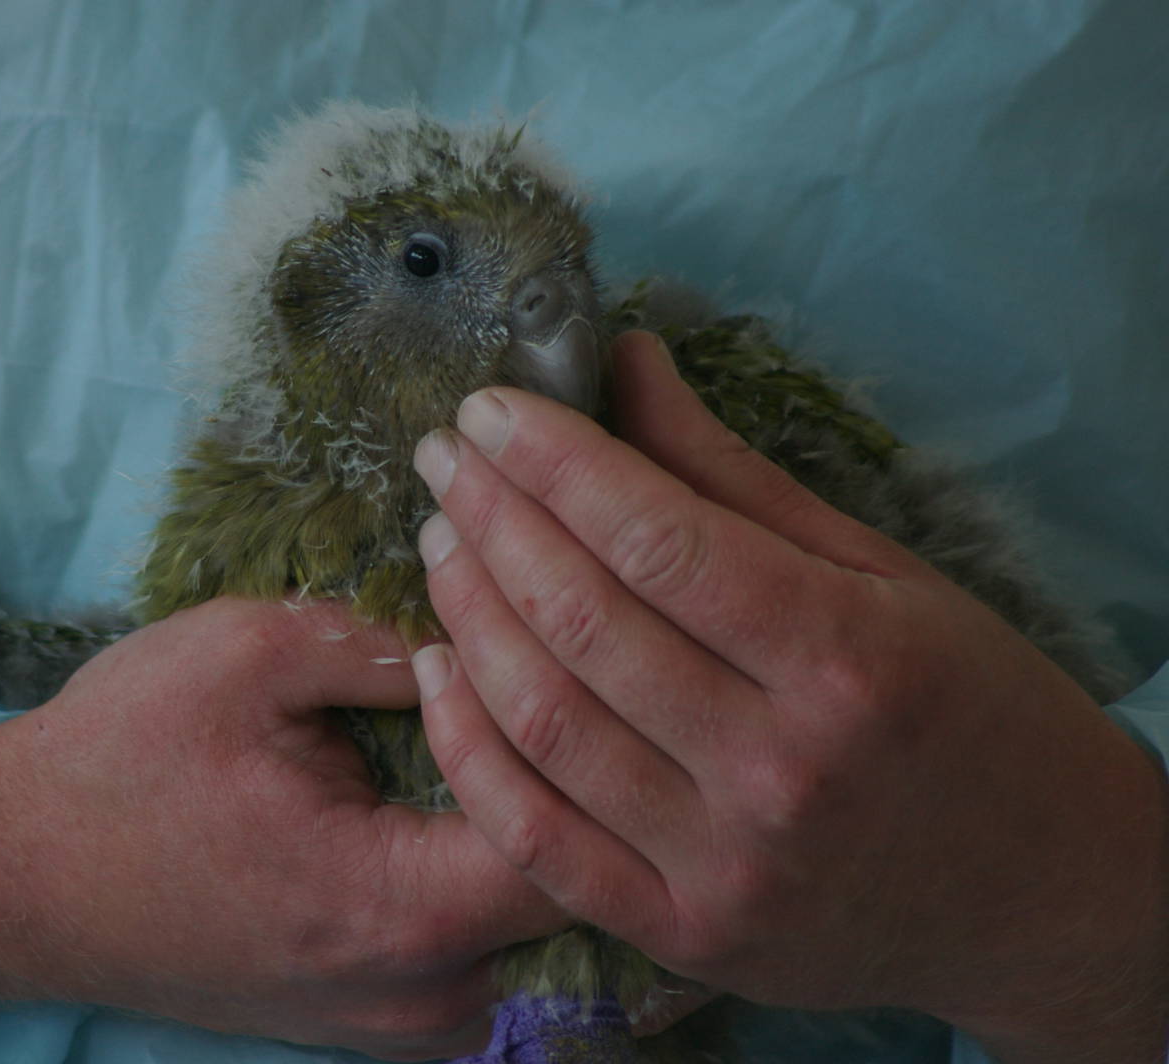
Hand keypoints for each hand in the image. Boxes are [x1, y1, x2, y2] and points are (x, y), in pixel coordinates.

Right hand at [0, 597, 569, 1060]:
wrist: (17, 874)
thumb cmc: (120, 764)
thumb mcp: (242, 655)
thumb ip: (382, 642)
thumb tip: (480, 630)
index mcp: (399, 913)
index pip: (573, 829)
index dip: (578, 726)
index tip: (553, 645)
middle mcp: (421, 995)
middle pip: (571, 882)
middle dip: (574, 771)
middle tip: (560, 671)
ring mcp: (398, 1020)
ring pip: (534, 918)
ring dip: (535, 818)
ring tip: (519, 718)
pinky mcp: (372, 1014)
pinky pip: (480, 941)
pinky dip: (485, 862)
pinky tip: (463, 782)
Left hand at [410, 331, 1168, 1062]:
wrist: (1044, 895)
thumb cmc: (972, 709)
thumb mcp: (882, 573)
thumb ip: (736, 474)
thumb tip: (627, 361)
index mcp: (847, 659)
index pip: (656, 540)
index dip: (553, 460)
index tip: (488, 408)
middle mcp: (781, 770)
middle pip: (583, 622)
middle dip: (491, 519)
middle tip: (443, 458)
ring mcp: (726, 866)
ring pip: (543, 722)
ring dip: (466, 614)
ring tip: (440, 540)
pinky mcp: (684, 934)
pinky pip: (534, 839)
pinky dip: (467, 748)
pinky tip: (435, 666)